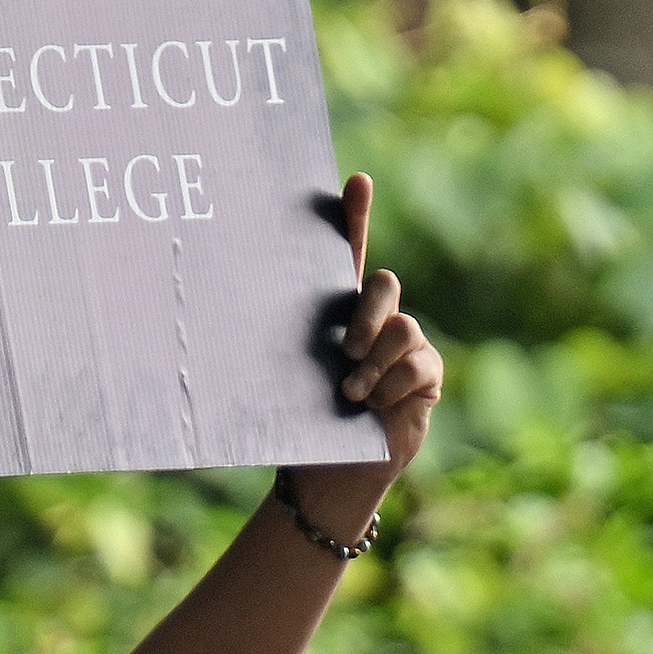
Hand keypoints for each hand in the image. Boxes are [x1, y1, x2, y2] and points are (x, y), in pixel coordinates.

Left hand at [285, 175, 445, 540]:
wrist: (330, 473)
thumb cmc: (303, 422)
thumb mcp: (287, 376)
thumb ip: (280, 344)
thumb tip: (226, 304)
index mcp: (339, 311)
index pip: (349, 252)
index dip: (356, 215)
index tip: (356, 181)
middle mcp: (376, 321)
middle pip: (383, 283)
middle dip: (366, 313)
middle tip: (344, 349)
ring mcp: (405, 346)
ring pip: (402, 327)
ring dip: (373, 363)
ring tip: (351, 394)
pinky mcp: (426, 374)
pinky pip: (417, 364)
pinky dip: (392, 387)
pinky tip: (375, 407)